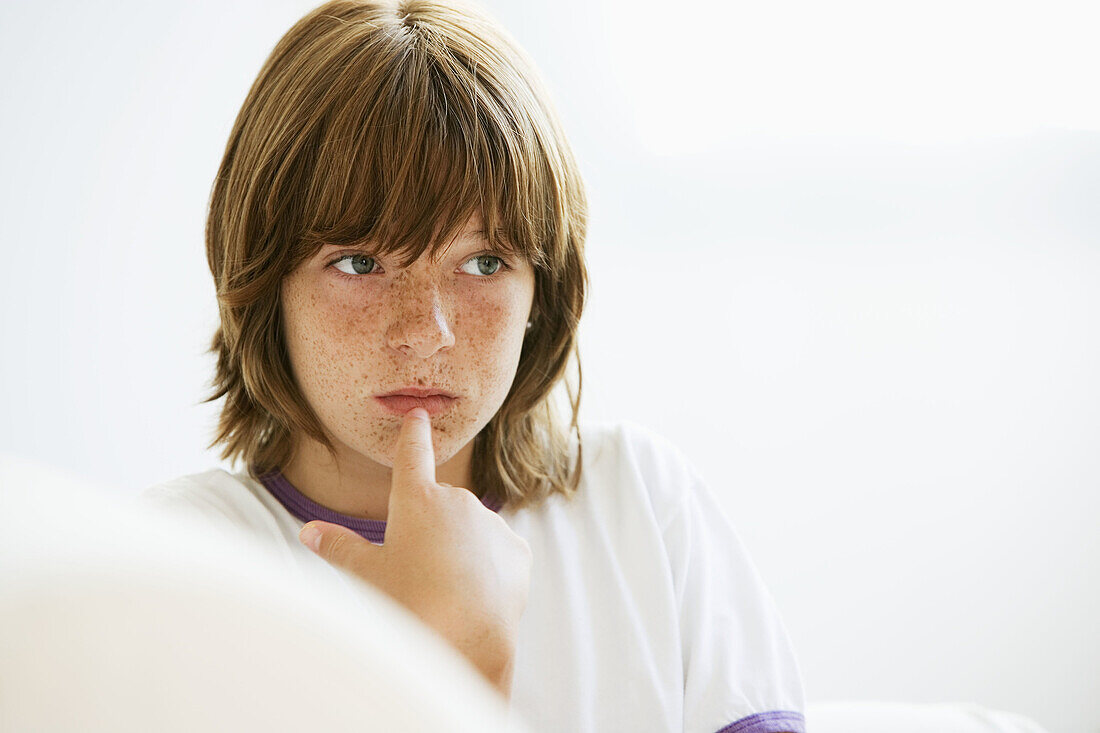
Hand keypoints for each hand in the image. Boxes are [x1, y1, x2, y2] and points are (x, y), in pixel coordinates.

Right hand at [297, 408, 532, 697]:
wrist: (465, 642)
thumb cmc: (410, 605)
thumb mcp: (367, 575)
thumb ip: (339, 547)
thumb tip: (309, 530)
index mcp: (417, 500)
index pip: (413, 456)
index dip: (413, 434)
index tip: (419, 415)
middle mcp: (459, 501)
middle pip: (440, 507)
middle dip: (430, 530)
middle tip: (416, 571)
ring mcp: (492, 524)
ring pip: (470, 532)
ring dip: (459, 551)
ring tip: (444, 591)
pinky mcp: (518, 551)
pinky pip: (497, 553)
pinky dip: (487, 570)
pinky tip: (473, 597)